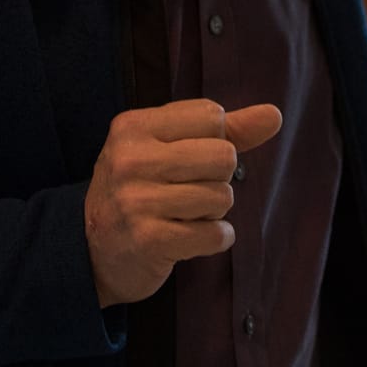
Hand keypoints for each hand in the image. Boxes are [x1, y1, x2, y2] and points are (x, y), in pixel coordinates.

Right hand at [83, 99, 281, 306]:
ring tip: (185, 215)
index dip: (215, 139)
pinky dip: (215, 239)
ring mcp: (137, 201)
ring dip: (214, 212)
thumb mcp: (170, 148)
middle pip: (223, 155)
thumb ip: (227, 130)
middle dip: (219, 178)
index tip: (189, 158)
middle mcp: (131, 159)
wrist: (92, 251)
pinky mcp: (149, 240)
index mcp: (134, 126)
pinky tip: (191, 238)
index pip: (212, 115)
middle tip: (189, 190)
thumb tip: (274, 115)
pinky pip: (215, 234)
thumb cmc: (141, 190)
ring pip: (222, 196)